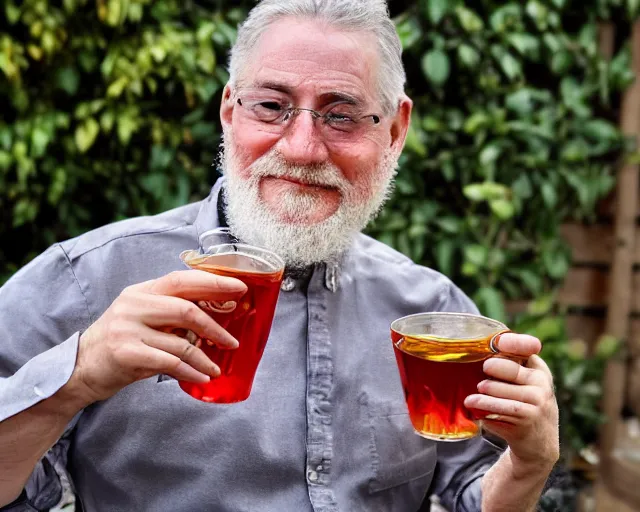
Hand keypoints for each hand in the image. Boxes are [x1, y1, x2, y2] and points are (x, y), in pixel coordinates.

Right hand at [64, 270, 246, 404]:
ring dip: (205, 357)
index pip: (183, 279)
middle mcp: (134, 304)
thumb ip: (172, 312)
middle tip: (233, 341)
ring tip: (217, 368)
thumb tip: (216, 313)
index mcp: (142, 291)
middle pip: (186, 308)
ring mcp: (128, 328)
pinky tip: (201, 377)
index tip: (240, 288)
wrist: (80, 368)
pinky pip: (170, 363)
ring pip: (181, 341)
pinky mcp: (126, 353)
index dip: (214, 283)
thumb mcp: (143, 317)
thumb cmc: (121, 342)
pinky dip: (190, 371)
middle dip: (216, 324)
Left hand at [464, 333, 559, 472]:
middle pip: (506, 368)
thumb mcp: (526, 384)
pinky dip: (482, 407)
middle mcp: (541, 382)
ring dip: (481, 393)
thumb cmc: (525, 405)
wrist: (541, 443)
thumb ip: (511, 367)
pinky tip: (471, 406)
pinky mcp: (527, 418)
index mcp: (539, 368)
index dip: (506, 343)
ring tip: (471, 397)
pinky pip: (497, 408)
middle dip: (490, 369)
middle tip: (481, 374)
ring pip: (497, 390)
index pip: (523, 348)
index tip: (492, 344)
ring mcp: (536, 401)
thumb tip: (477, 349)